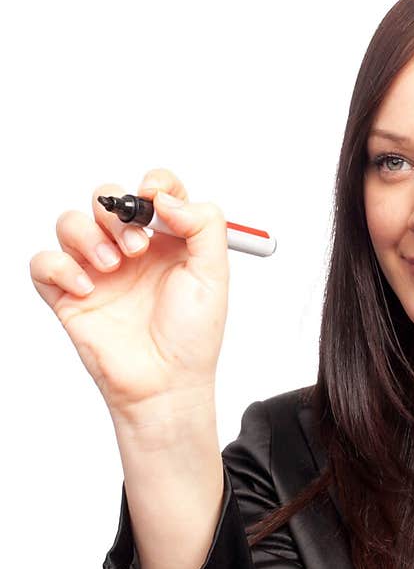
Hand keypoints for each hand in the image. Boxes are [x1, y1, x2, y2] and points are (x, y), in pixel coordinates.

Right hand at [29, 167, 229, 423]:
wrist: (165, 384)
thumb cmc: (191, 338)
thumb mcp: (214, 275)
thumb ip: (204, 225)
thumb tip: (166, 197)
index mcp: (167, 243)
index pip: (154, 191)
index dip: (154, 184)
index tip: (155, 196)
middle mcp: (130, 253)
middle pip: (107, 199)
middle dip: (118, 213)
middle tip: (138, 247)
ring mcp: (97, 272)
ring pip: (71, 222)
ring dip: (88, 235)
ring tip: (113, 266)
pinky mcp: (69, 296)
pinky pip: (45, 262)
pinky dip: (60, 266)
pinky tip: (87, 287)